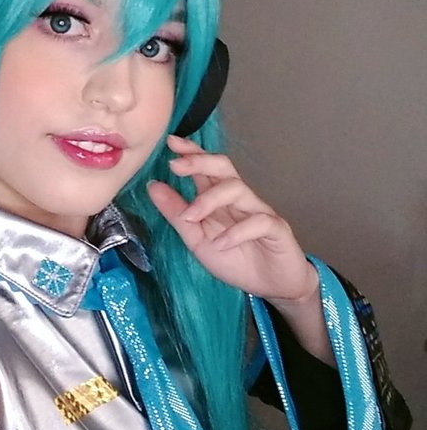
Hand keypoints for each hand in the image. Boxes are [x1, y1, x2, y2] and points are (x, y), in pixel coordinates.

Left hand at [147, 134, 318, 304]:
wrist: (273, 287)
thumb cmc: (236, 260)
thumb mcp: (197, 239)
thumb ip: (177, 214)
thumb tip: (153, 186)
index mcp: (220, 199)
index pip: (207, 167)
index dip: (192, 152)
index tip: (171, 142)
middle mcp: (240, 199)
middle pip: (224, 167)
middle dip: (200, 161)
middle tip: (175, 165)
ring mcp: (260, 211)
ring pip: (238, 189)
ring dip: (209, 200)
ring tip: (192, 216)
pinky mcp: (277, 229)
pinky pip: (259, 221)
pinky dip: (237, 232)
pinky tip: (221, 244)